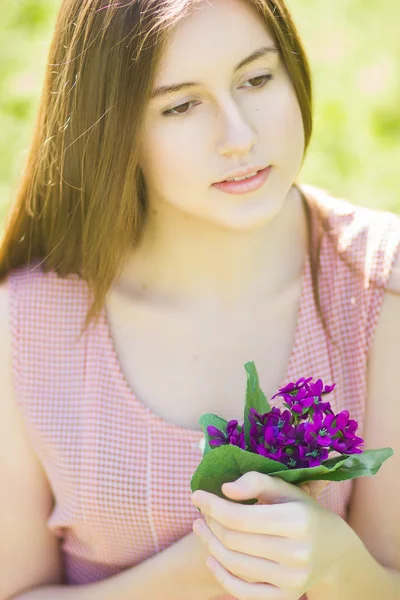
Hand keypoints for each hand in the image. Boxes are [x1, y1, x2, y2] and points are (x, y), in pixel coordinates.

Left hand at [191, 472, 349, 599]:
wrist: (332, 548)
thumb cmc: (301, 510)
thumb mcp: (283, 488)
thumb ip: (254, 482)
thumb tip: (224, 489)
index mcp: (297, 521)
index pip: (240, 517)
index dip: (212, 506)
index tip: (196, 495)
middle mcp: (297, 553)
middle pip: (234, 540)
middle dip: (210, 523)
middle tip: (201, 511)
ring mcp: (292, 580)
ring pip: (235, 565)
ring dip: (210, 545)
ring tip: (201, 528)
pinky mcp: (286, 597)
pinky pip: (243, 593)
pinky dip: (221, 576)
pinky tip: (211, 558)